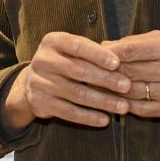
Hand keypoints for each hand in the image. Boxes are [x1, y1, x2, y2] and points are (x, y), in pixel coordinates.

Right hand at [1, 31, 131, 132]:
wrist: (33, 82)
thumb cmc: (62, 62)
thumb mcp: (70, 50)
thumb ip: (91, 53)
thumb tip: (119, 63)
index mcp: (52, 41)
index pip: (77, 46)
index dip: (98, 54)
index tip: (117, 64)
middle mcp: (42, 60)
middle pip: (78, 70)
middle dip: (105, 79)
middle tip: (126, 86)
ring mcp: (39, 82)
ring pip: (76, 93)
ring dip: (103, 101)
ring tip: (123, 106)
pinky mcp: (39, 102)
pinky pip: (68, 112)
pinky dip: (88, 117)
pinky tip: (105, 119)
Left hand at [100, 30, 159, 119]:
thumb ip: (134, 42)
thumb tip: (105, 46)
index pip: (130, 51)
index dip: (109, 54)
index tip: (96, 54)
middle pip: (129, 72)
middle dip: (108, 71)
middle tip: (92, 71)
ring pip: (133, 92)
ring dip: (113, 90)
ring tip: (100, 85)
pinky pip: (142, 110)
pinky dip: (126, 104)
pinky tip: (117, 99)